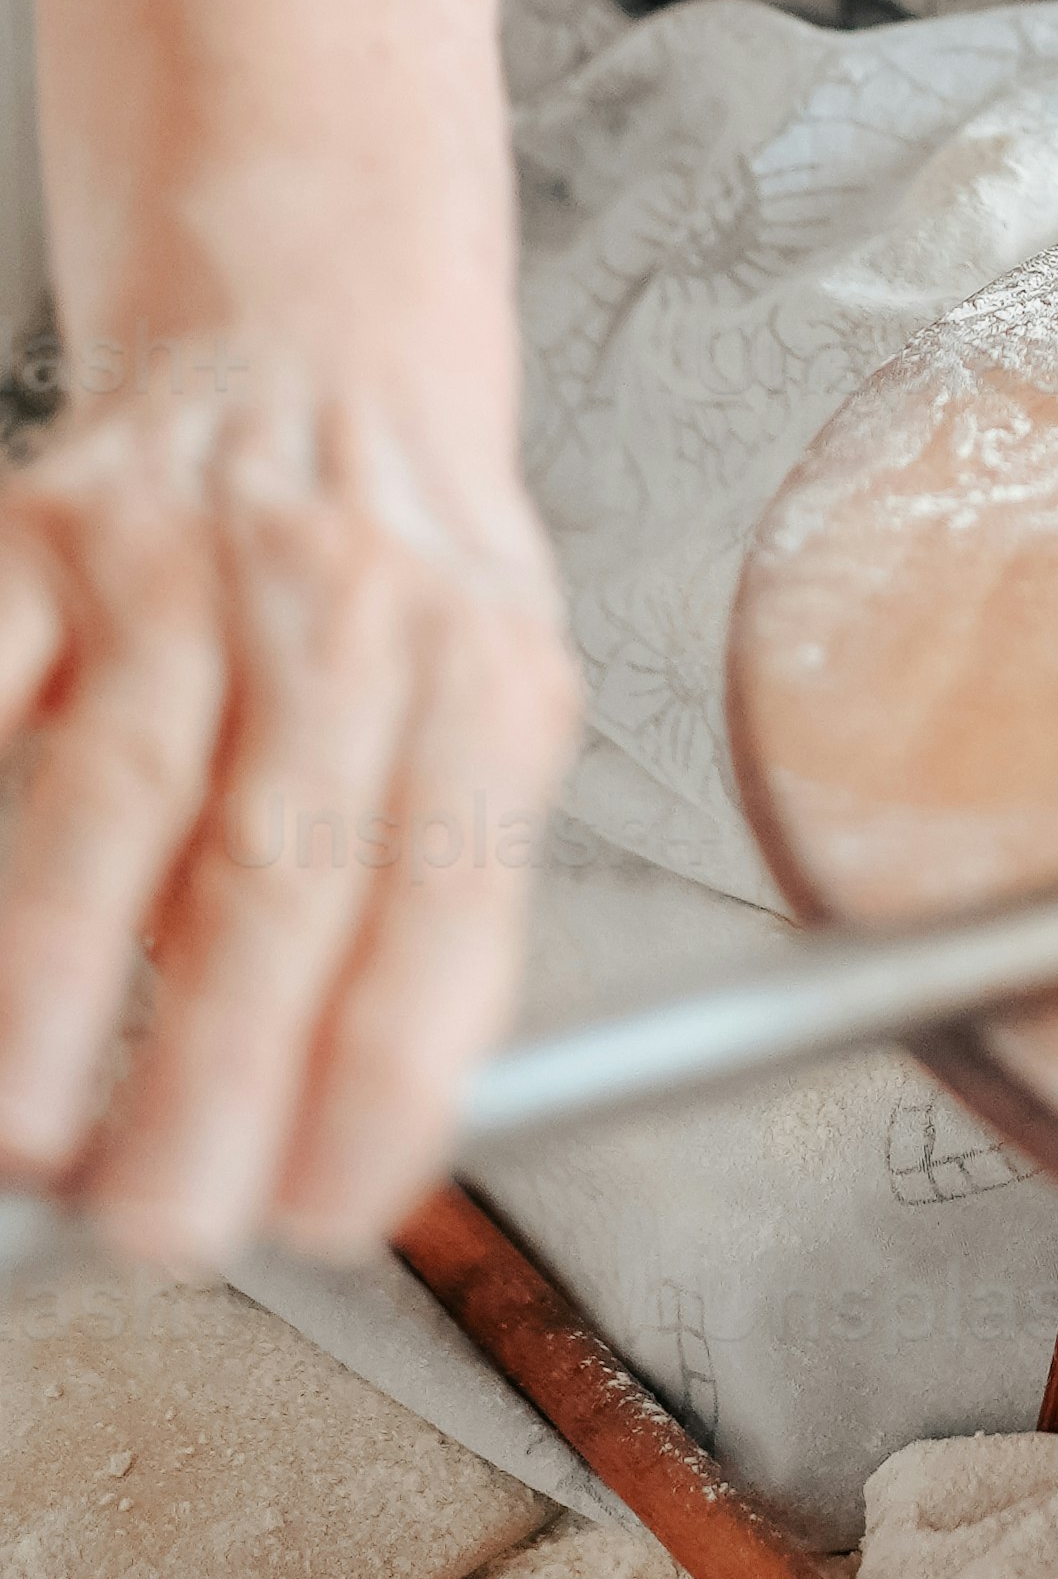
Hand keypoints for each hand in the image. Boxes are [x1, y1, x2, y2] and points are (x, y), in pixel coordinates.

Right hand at [0, 342, 576, 1269]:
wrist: (317, 350)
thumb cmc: (403, 591)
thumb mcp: (489, 723)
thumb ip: (438, 916)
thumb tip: (367, 1150)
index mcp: (483, 681)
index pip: (449, 903)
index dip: (385, 1074)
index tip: (322, 1217)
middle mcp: (344, 614)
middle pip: (277, 867)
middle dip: (213, 1074)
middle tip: (156, 1227)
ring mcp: (179, 567)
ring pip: (112, 793)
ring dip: (52, 987)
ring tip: (19, 1138)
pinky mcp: (35, 534)